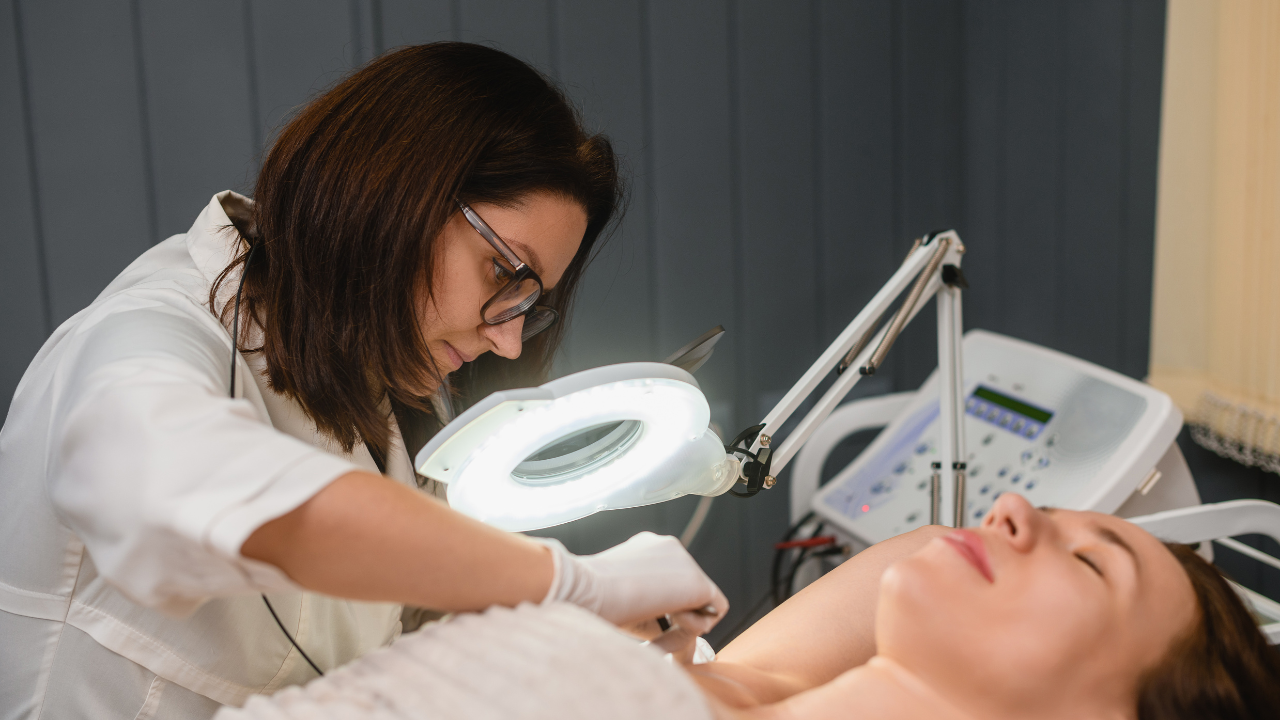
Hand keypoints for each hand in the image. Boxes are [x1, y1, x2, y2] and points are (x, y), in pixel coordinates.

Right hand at [537, 532, 728, 632]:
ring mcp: (685, 560)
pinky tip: (669, 623)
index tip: (638, 622)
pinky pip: (714, 611)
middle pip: (689, 589)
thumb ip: (649, 613)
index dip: (662, 607)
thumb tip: (674, 635)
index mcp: (647, 548)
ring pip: (703, 600)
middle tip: (653, 636)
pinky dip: (694, 627)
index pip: (669, 579)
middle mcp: (669, 547)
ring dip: (684, 621)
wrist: (585, 590)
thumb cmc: (592, 599)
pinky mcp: (697, 581)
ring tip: (658, 629)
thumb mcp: (621, 601)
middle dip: (676, 614)